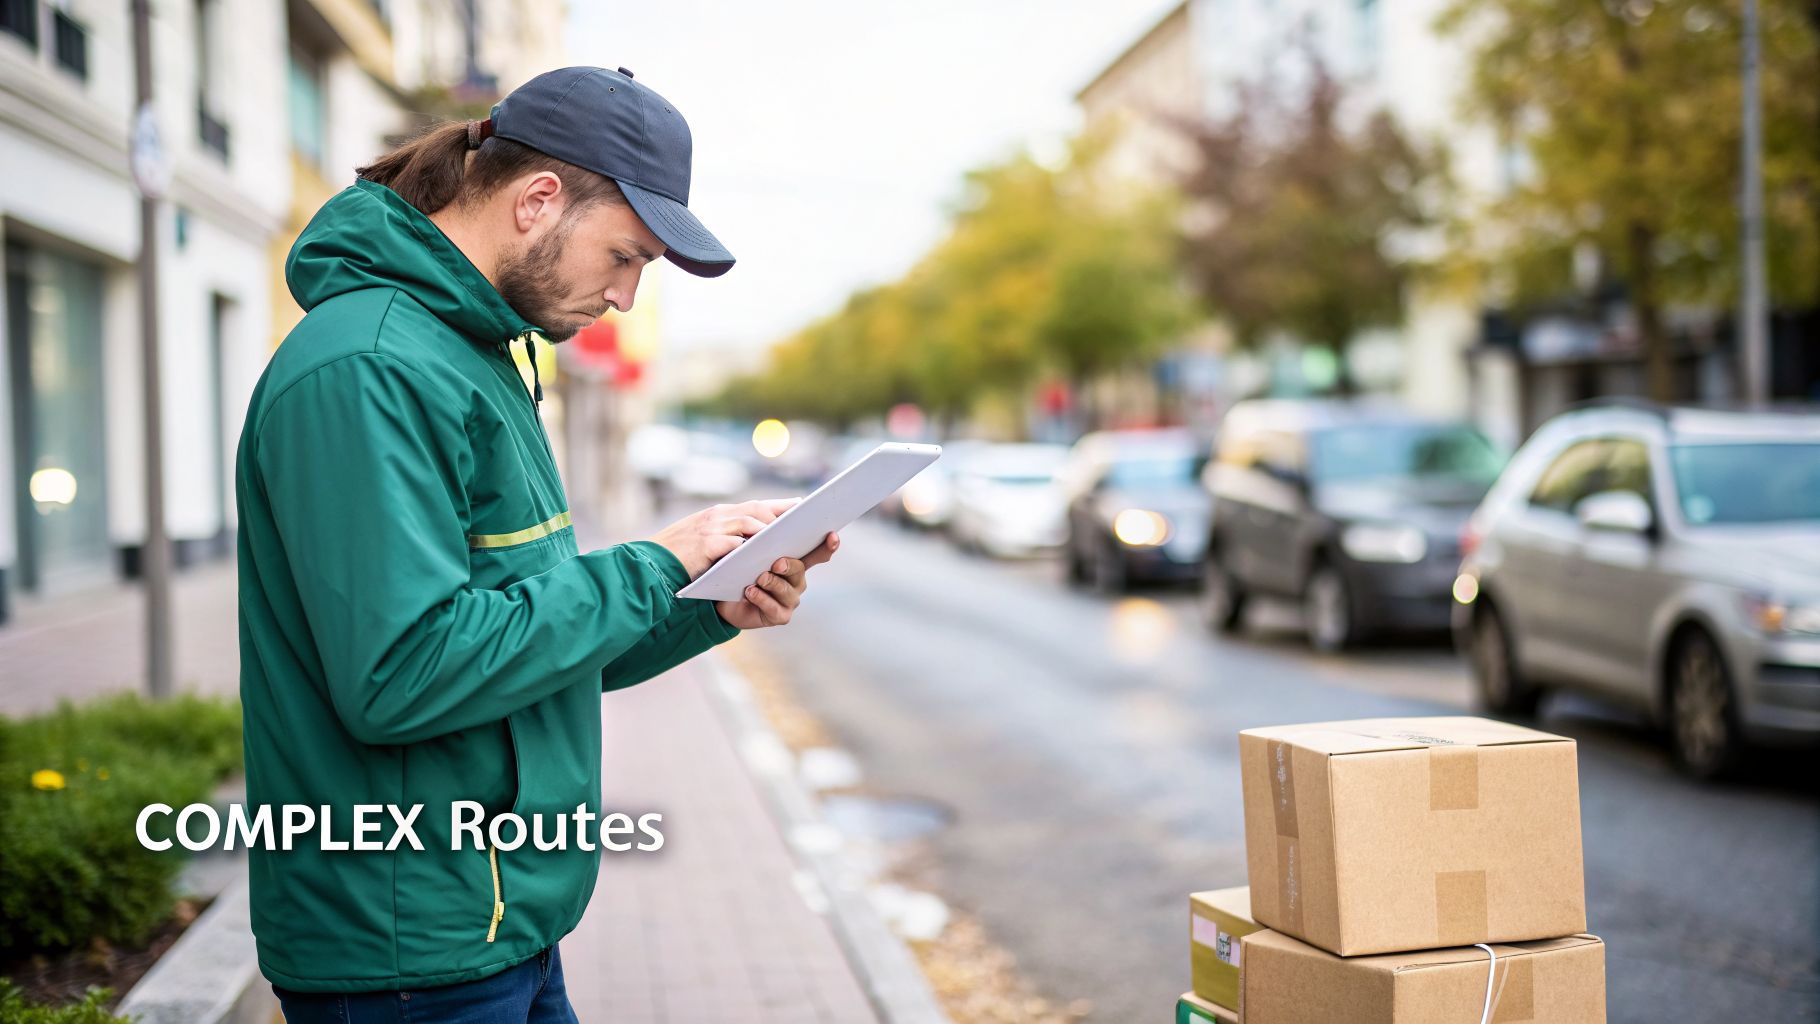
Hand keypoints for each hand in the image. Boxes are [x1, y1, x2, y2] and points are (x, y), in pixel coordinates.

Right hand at [649, 499, 798, 579]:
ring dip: (770, 530)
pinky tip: (765, 554)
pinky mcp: (706, 544)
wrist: (650, 564)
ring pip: (749, 523)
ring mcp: (711, 528)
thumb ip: (726, 534)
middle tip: (804, 521)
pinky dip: (750, 547)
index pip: (754, 505)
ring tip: (791, 538)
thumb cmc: (678, 555)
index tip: (800, 506)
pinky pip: (734, 543)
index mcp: (717, 514)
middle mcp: (716, 516)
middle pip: (756, 510)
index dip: (778, 506)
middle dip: (782, 515)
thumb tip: (754, 539)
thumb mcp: (704, 538)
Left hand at [715, 532, 839, 629]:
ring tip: (758, 577)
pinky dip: (762, 598)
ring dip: (772, 582)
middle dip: (789, 565)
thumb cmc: (741, 568)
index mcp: (796, 561)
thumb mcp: (754, 546)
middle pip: (799, 570)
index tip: (832, 535)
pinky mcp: (779, 615)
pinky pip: (773, 607)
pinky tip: (751, 591)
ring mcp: (789, 599)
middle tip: (777, 562)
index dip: (827, 545)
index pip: (816, 552)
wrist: (725, 596)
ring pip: (786, 590)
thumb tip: (795, 503)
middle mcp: (796, 581)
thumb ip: (773, 526)